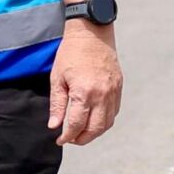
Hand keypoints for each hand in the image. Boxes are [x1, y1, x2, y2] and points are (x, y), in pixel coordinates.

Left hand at [49, 20, 122, 145]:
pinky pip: (114, 111)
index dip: (67, 136)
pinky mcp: (118, 87)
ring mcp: (113, 91)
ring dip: (95, 132)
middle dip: (82, 139)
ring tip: (82, 132)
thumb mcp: (57, 79)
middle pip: (95, 128)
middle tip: (71, 139)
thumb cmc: (71, 54)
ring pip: (108, 123)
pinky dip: (105, 120)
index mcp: (84, 92)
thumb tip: (55, 126)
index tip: (60, 140)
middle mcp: (102, 94)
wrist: (92, 33)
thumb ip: (57, 105)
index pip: (76, 124)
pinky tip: (94, 119)